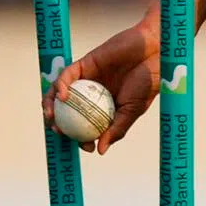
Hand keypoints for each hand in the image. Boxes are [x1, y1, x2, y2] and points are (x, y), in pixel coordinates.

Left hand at [43, 19, 159, 153]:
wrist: (154, 55)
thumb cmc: (148, 81)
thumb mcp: (133, 110)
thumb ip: (116, 129)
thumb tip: (100, 151)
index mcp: (103, 108)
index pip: (85, 126)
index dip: (81, 138)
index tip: (86, 146)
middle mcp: (91, 95)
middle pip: (68, 111)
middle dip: (58, 123)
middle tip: (60, 132)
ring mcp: (86, 80)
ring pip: (60, 94)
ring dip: (51, 106)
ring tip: (51, 117)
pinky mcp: (83, 64)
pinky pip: (67, 76)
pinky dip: (60, 86)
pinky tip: (63, 97)